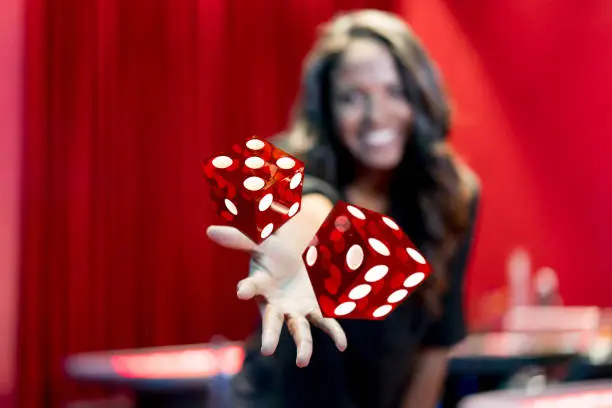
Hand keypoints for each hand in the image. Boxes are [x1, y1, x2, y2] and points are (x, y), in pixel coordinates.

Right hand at [206, 225, 346, 366]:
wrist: (296, 257)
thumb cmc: (273, 252)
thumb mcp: (260, 242)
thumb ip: (240, 238)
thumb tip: (210, 230)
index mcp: (260, 285)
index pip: (250, 287)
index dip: (246, 289)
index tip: (241, 292)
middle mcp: (276, 303)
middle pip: (271, 321)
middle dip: (270, 334)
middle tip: (267, 350)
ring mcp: (295, 310)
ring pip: (299, 330)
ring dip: (302, 345)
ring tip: (302, 360)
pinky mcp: (314, 310)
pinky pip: (325, 323)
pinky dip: (334, 333)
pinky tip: (342, 344)